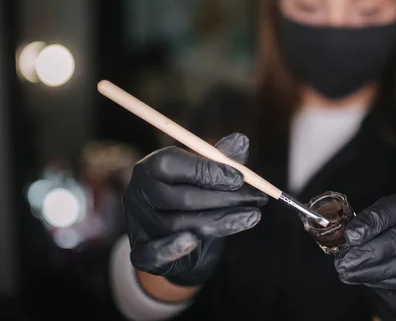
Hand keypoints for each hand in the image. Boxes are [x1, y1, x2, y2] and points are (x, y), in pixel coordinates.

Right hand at [123, 133, 266, 286]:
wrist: (181, 240)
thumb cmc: (196, 196)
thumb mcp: (208, 175)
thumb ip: (222, 159)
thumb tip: (241, 141)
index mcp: (153, 166)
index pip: (171, 163)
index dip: (207, 170)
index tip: (240, 178)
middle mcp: (139, 193)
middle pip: (181, 197)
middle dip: (224, 199)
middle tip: (257, 199)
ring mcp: (138, 224)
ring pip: (180, 225)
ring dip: (221, 222)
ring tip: (251, 216)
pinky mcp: (140, 252)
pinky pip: (152, 254)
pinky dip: (174, 248)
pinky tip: (196, 242)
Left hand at [335, 193, 395, 313]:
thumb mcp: (384, 224)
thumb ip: (366, 229)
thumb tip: (341, 242)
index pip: (392, 209)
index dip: (370, 223)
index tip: (350, 237)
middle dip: (369, 252)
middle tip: (344, 263)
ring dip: (377, 270)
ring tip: (352, 275)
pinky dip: (392, 282)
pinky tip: (372, 280)